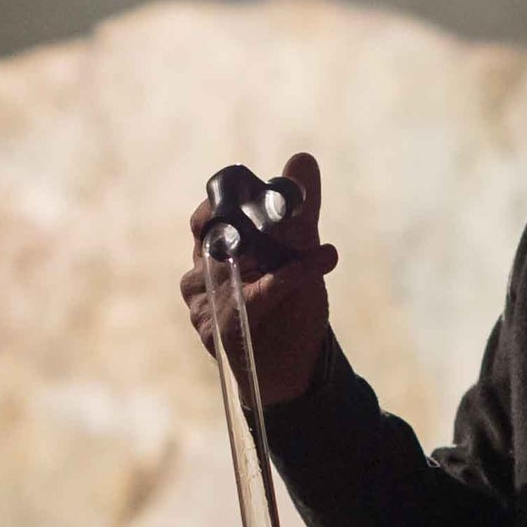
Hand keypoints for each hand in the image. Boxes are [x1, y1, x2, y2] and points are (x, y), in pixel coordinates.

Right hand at [180, 150, 340, 408]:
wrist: (294, 369)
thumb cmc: (291, 308)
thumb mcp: (301, 255)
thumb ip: (300, 210)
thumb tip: (302, 157)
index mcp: (217, 249)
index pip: (207, 215)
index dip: (224, 200)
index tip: (249, 189)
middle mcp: (203, 273)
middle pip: (208, 233)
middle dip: (237, 222)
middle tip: (276, 211)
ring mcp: (204, 302)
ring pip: (229, 263)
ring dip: (276, 254)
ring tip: (321, 251)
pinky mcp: (215, 328)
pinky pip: (253, 294)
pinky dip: (289, 278)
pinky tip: (324, 261)